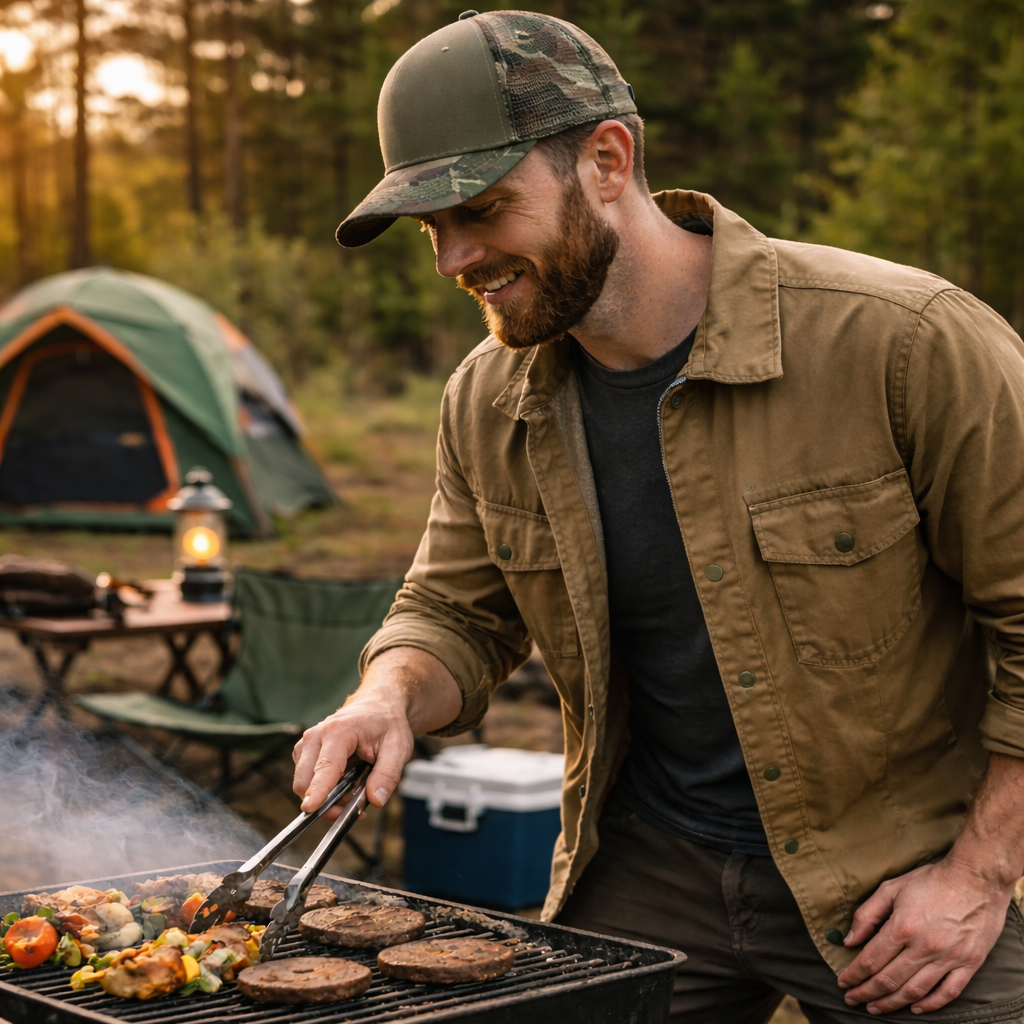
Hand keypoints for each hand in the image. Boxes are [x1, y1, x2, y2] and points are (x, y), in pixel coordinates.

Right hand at [292, 646, 461, 819]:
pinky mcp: (305, 752)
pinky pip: (306, 780)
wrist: (378, 705)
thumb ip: (388, 774)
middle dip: (325, 803)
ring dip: (324, 798)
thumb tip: (376, 800)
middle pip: (305, 780)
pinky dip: (322, 790)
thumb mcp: (399, 747)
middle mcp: (317, 735)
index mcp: (340, 730)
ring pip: (303, 784)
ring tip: (353, 792)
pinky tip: (343, 785)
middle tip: (354, 809)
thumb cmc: (387, 723)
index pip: (326, 766)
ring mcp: (307, 743)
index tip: (311, 808)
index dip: (318, 790)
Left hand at [837, 858, 1012, 1013]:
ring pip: (915, 991)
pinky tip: (915, 1008)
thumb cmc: (930, 880)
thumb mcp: (891, 888)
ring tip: (875, 1009)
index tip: (843, 983)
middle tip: (852, 999)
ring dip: (892, 1003)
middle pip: (889, 980)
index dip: (854, 975)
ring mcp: (948, 958)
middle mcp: (923, 947)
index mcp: (902, 927)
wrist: (976, 879)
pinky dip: (930, 1004)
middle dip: (866, 993)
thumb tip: (849, 941)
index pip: (871, 960)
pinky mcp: (969, 964)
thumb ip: (867, 914)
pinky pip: (948, 992)